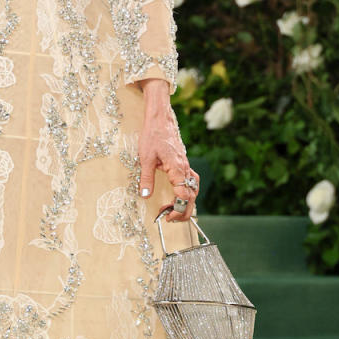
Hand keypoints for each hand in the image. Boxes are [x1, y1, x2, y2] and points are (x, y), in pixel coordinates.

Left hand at [137, 79, 199, 222]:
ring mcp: (186, 166)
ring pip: (194, 190)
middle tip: (170, 219)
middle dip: (184, 211)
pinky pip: (191, 182)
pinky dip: (188, 192)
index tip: (167, 215)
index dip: (178, 208)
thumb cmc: (152, 135)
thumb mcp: (145, 158)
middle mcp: (185, 168)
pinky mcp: (184, 164)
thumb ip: (146, 178)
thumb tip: (145, 196)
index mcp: (177, 168)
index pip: (184, 194)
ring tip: (173, 211)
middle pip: (192, 196)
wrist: (160, 119)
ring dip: (186, 203)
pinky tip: (179, 196)